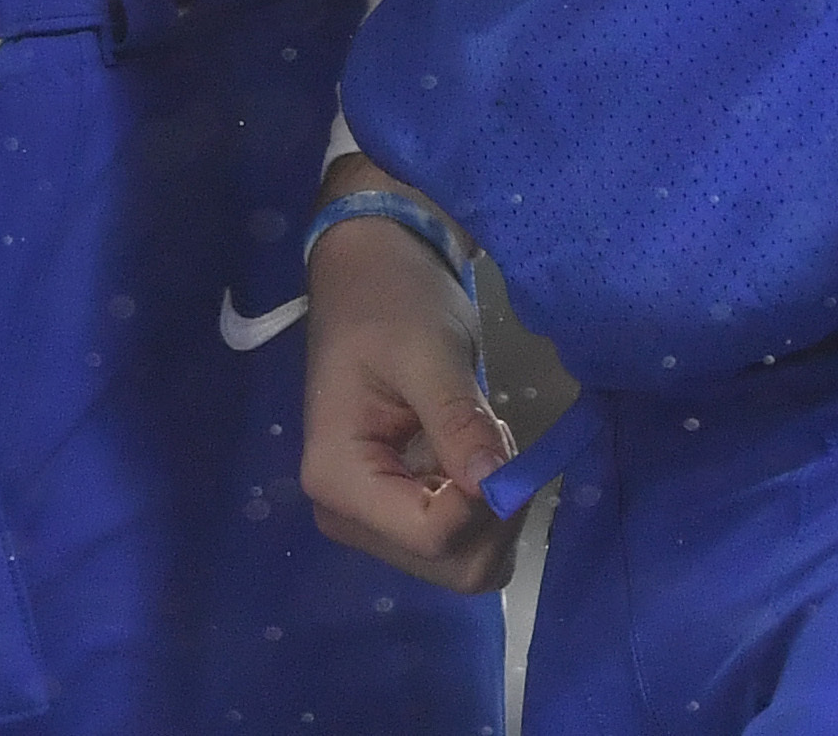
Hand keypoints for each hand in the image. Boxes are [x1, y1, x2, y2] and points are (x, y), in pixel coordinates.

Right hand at [297, 182, 520, 593]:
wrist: (370, 273)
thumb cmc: (391, 302)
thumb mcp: (428, 352)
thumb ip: (458, 420)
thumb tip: (496, 487)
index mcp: (337, 478)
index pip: (431, 537)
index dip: (486, 505)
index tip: (500, 437)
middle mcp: (346, 515)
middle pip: (448, 566)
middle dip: (494, 514)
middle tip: (495, 438)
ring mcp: (371, 519)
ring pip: (461, 565)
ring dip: (494, 514)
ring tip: (482, 439)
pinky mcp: (395, 512)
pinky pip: (460, 544)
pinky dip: (487, 512)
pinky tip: (474, 453)